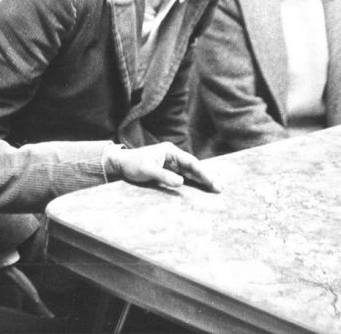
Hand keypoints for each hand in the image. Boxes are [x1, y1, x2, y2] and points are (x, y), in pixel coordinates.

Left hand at [105, 143, 219, 192]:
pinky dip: (192, 182)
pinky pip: (183, 176)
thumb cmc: (133, 165)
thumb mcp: (147, 170)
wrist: (120, 165)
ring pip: (190, 172)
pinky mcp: (168, 171)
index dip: (203, 173)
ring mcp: (171, 163)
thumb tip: (181, 183)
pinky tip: (200, 189)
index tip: (212, 182)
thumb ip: (164, 176)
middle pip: (194, 167)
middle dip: (207, 177)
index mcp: (170, 152)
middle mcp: (173, 156)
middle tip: (220, 188)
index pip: (191, 163)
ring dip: (201, 180)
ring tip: (214, 189)